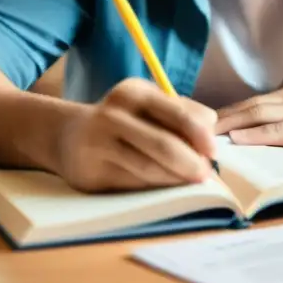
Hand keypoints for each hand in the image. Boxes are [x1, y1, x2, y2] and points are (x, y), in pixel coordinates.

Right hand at [55, 78, 217, 192]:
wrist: (68, 134)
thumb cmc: (124, 119)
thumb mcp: (148, 104)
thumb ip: (182, 113)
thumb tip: (211, 135)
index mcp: (134, 92)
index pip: (177, 114)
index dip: (200, 136)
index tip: (213, 152)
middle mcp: (113, 116)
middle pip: (163, 145)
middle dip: (191, 164)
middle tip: (205, 176)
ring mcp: (98, 146)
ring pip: (149, 170)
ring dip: (175, 180)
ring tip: (186, 182)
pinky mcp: (90, 175)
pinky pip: (133, 186)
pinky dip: (154, 190)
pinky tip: (161, 188)